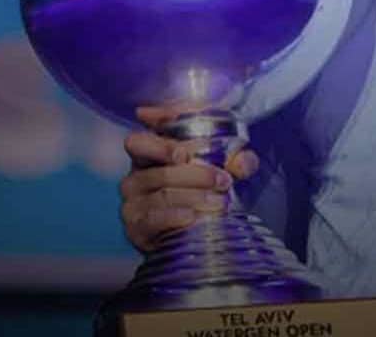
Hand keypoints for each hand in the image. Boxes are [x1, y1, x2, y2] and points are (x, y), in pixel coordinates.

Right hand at [119, 106, 260, 252]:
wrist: (186, 233)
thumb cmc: (200, 189)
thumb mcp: (220, 168)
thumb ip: (236, 160)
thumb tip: (243, 160)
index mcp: (149, 151)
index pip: (140, 141)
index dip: (159, 144)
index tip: (182, 154)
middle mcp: (135, 174)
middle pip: (162, 169)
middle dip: (197, 173)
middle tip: (223, 179)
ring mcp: (133, 201)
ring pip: (163, 193)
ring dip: (195, 196)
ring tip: (220, 201)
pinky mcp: (136, 227)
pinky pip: (155, 218)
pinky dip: (176, 216)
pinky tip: (193, 216)